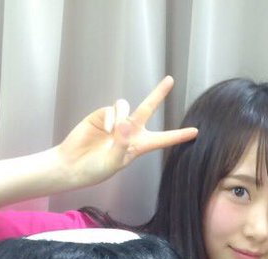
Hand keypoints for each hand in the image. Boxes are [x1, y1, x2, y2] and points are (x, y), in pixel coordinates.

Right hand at [53, 76, 197, 187]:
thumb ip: (122, 144)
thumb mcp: (114, 162)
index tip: (195, 132)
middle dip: (159, 94)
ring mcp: (116, 122)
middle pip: (148, 109)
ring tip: (113, 132)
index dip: (178, 135)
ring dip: (122, 116)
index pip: (163, 139)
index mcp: (139, 146)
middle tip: (170, 80)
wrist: (72, 164)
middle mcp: (130, 131)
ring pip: (126, 106)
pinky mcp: (102, 115)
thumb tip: (125, 124)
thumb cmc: (95, 169)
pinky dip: (110, 118)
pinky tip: (103, 130)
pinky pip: (111, 109)